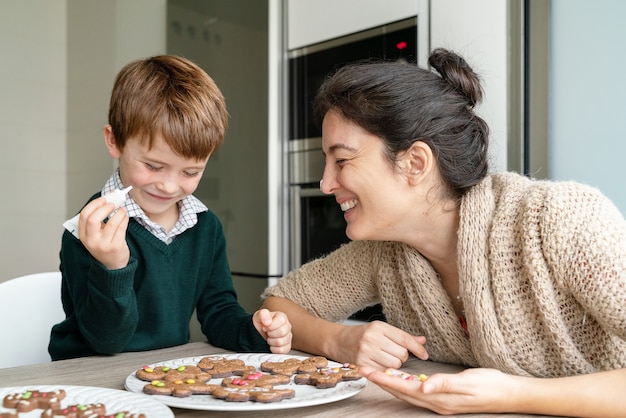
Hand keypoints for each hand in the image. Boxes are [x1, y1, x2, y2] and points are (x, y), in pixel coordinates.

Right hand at [78, 196, 129, 269]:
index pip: (84, 216)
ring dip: (118, 213)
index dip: (94, 204)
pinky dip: (124, 219)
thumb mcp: (94, 235)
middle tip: (112, 203)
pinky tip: (125, 216)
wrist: (112, 265)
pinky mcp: (116, 246)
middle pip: (93, 219)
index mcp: (83, 235)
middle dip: (104, 208)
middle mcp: (91, 241)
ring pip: (111, 223)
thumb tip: (108, 200)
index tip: (103, 199)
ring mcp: (103, 245)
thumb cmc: (104, 246)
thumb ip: (97, 220)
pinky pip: (121, 228)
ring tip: (122, 209)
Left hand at [253, 309, 291, 353]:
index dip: (270, 325)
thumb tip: (268, 321)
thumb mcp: (258, 316)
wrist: (259, 332)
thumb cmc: (260, 324)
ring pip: (281, 342)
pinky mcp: (287, 347)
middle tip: (267, 332)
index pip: (281, 321)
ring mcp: (288, 337)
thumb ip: (263, 314)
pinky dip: (274, 349)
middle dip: (270, 333)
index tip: (265, 326)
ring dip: (271, 341)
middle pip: (282, 332)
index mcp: (282, 317)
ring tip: (269, 338)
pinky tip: (271, 345)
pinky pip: (282, 350)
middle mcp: (287, 327)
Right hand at [335, 321, 428, 368]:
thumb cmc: (362, 335)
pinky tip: (378, 363)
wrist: (338, 341)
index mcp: (379, 327)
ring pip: (394, 364)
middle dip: (401, 355)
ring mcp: (366, 352)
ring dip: (394, 363)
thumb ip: (401, 336)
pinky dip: (385, 369)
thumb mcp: (381, 330)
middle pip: (401, 354)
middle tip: (392, 352)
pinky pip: (384, 371)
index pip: (404, 338)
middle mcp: (372, 338)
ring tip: (384, 357)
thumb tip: (422, 341)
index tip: (424, 354)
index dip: (417, 348)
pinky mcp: (362, 364)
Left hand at [359, 367, 515, 414]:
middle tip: (364, 370)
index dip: (386, 381)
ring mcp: (441, 402)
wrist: (509, 394)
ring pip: (409, 394)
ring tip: (376, 375)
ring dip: (392, 384)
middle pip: (403, 393)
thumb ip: (445, 384)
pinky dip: (406, 386)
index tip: (369, 371)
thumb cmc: (491, 386)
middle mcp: (437, 403)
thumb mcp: (468, 382)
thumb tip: (423, 388)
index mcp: (440, 399)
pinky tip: (402, 381)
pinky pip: (419, 393)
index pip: (405, 389)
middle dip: (382, 382)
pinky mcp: (445, 398)